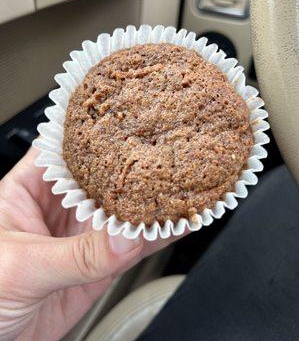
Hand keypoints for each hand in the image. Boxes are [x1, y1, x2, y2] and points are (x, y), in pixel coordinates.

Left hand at [0, 148, 175, 340]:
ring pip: (121, 215)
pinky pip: (129, 250)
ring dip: (149, 205)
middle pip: (102, 179)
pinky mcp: (95, 267)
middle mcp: (58, 208)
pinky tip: (174, 226)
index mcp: (30, 189)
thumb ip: (77, 254)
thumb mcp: (23, 265)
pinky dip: (154, 239)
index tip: (128, 126)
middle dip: (132, 169)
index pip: (66, 150)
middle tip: (165, 160)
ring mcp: (79, 237)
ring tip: (179, 190)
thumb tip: (123, 239)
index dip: (97, 136)